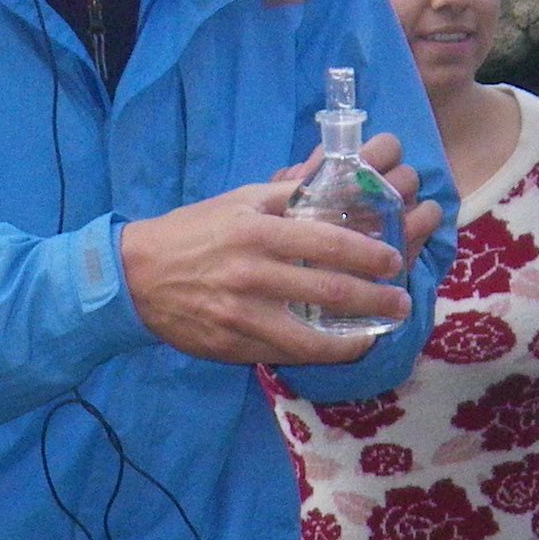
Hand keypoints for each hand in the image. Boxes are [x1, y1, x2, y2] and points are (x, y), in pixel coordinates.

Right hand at [122, 138, 447, 368]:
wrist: (136, 275)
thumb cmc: (195, 232)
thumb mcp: (239, 201)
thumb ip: (288, 197)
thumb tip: (339, 184)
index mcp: (257, 231)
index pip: (327, 244)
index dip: (368, 255)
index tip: (393, 261)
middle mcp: (252, 274)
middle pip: (329, 291)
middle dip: (375, 299)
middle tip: (401, 300)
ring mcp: (242, 315)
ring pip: (311, 336)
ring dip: (355, 337)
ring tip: (380, 331)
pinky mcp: (234, 344)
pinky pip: (287, 355)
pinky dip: (320, 354)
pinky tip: (343, 348)